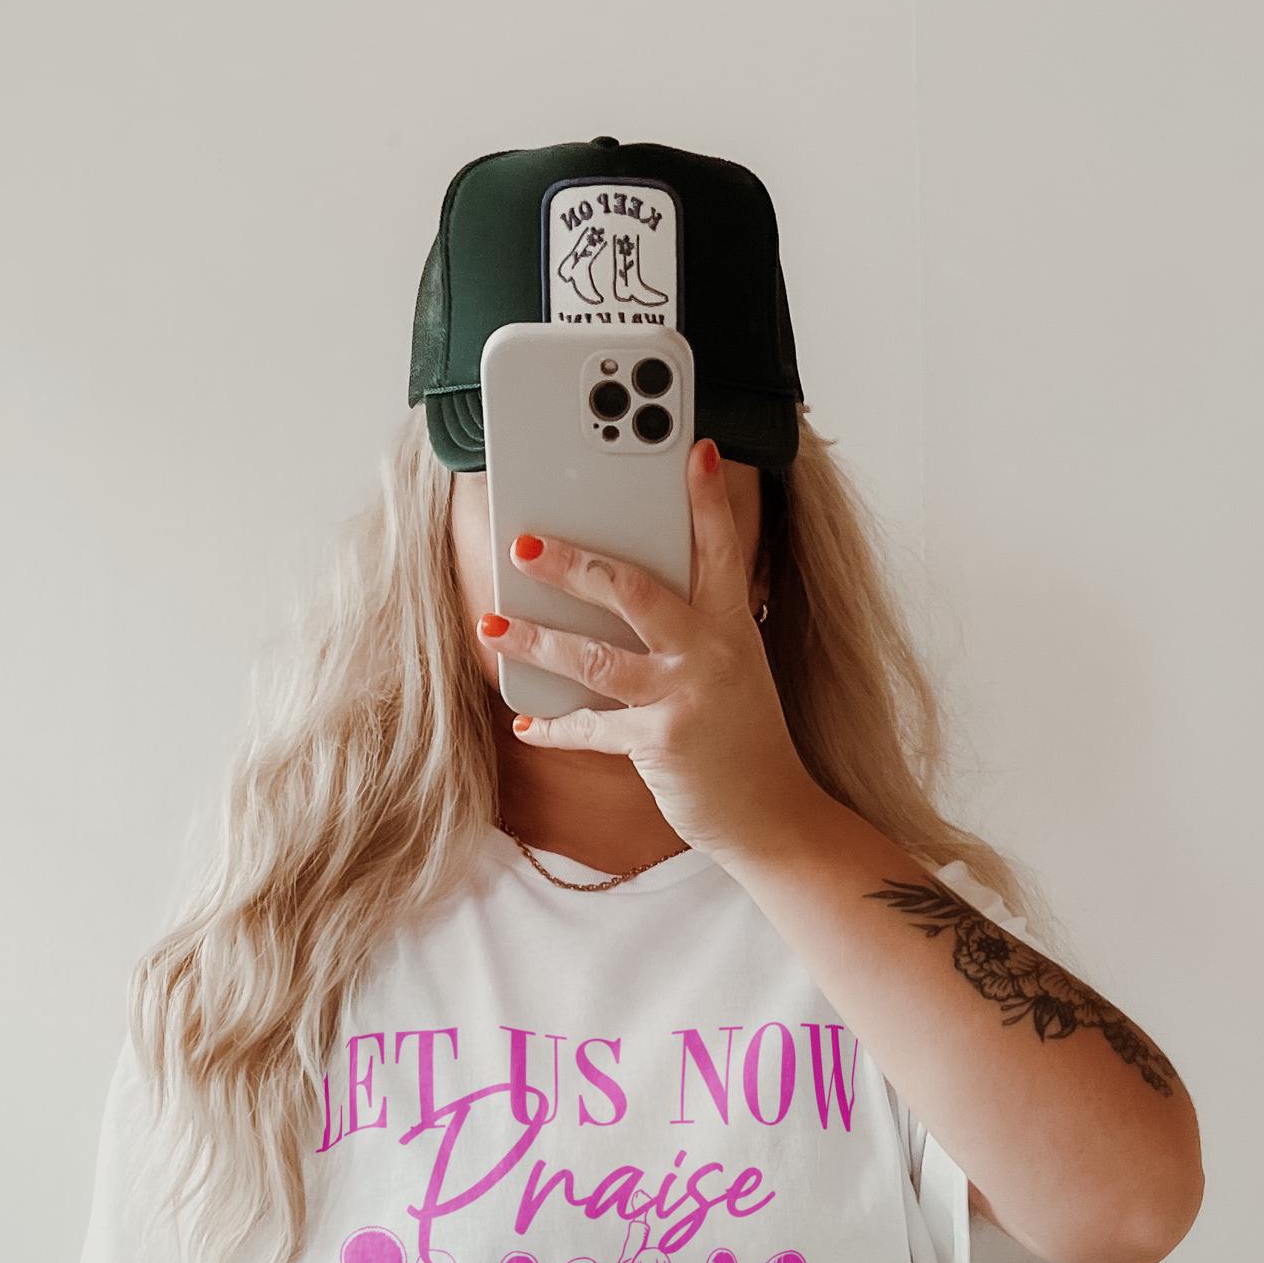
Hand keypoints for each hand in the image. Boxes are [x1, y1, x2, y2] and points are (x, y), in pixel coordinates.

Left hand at [483, 439, 818, 863]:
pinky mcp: (661, 742)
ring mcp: (684, 695)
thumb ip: (692, 630)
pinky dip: (554, 727)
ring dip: (537, 640)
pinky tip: (525, 721)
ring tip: (493, 624)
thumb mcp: (732, 669)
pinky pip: (592, 728)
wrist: (770, 813)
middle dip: (571, 564)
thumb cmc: (743, 737)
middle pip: (631, 590)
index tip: (696, 449)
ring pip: (595, 657)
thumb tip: (621, 597)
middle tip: (525, 544)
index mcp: (730, 624)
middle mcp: (709, 651)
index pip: (718, 548)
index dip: (706, 498)